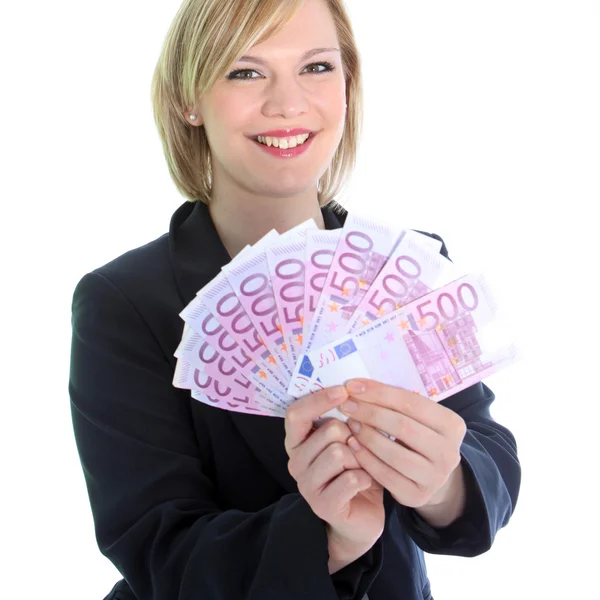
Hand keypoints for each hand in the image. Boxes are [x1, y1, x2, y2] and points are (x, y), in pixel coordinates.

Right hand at [284, 386, 384, 565]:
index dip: (319, 399)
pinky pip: (351, 479)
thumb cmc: (354, 469)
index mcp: (297, 441)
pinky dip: (365, 478)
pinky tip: (365, 484)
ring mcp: (306, 485)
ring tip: (361, 467)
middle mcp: (296, 461)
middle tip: (358, 450)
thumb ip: (342, 417)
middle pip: (328, 430)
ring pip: (339, 453)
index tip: (344, 390)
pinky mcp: (322, 505)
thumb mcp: (347, 438)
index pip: (296, 413)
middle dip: (353, 436)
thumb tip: (351, 389)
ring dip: (360, 459)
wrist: (362, 515)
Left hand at [339, 379, 466, 512]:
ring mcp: (435, 477)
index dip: (379, 393)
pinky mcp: (417, 496)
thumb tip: (357, 386)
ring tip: (350, 423)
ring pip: (393, 453)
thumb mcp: (416, 417)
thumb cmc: (417, 435)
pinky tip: (352, 445)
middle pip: (402, 426)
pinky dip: (365, 458)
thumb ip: (394, 403)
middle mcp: (449, 452)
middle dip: (370, 413)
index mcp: (452, 424)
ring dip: (366, 435)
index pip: (411, 402)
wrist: (431, 475)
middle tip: (346, 405)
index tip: (352, 386)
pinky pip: (385, 475)